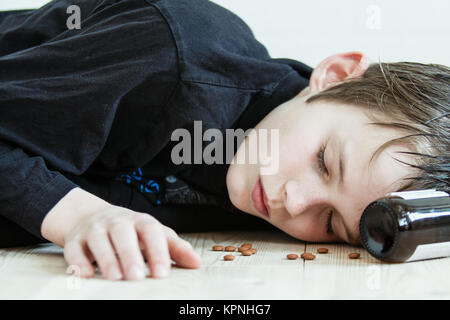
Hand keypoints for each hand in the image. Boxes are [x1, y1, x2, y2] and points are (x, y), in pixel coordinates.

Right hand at [62, 204, 200, 279]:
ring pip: (98, 239)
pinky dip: (77, 261)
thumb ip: (175, 248)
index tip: (162, 273)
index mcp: (140, 221)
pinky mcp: (76, 239)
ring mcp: (94, 228)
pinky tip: (85, 275)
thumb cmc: (131, 231)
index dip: (157, 251)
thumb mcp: (154, 235)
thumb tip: (196, 263)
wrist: (91, 216)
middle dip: (130, 254)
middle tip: (137, 277)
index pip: (151, 231)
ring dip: (106, 258)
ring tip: (115, 278)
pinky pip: (74, 248)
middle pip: (123, 233)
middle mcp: (117, 221)